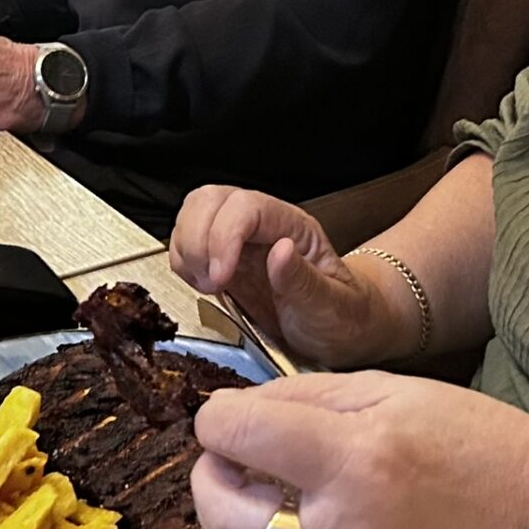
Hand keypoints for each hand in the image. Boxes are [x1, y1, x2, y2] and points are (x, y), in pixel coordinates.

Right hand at [170, 188, 394, 369]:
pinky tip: (203, 285)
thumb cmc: (343, 316)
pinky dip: (184, 262)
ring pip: (194, 213)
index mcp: (293, 227)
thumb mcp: (333, 308)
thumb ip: (305, 282)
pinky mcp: (222, 257)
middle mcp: (263, 225)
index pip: (247, 208)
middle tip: (210, 283)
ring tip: (207, 285)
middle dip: (198, 239)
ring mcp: (240, 239)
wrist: (343, 330)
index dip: (224, 237)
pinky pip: (188, 241)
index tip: (220, 278)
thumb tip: (281, 250)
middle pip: (212, 199)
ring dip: (188, 249)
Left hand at [191, 373, 528, 528]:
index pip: (236, 433)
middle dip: (212, 474)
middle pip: (224, 508)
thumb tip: (239, 411)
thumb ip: (307, 395)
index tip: (228, 419)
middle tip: (232, 462)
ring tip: (256, 508)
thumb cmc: (471, 444)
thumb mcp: (392, 389)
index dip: (219, 418)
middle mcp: (346, 528)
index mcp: (355, 455)